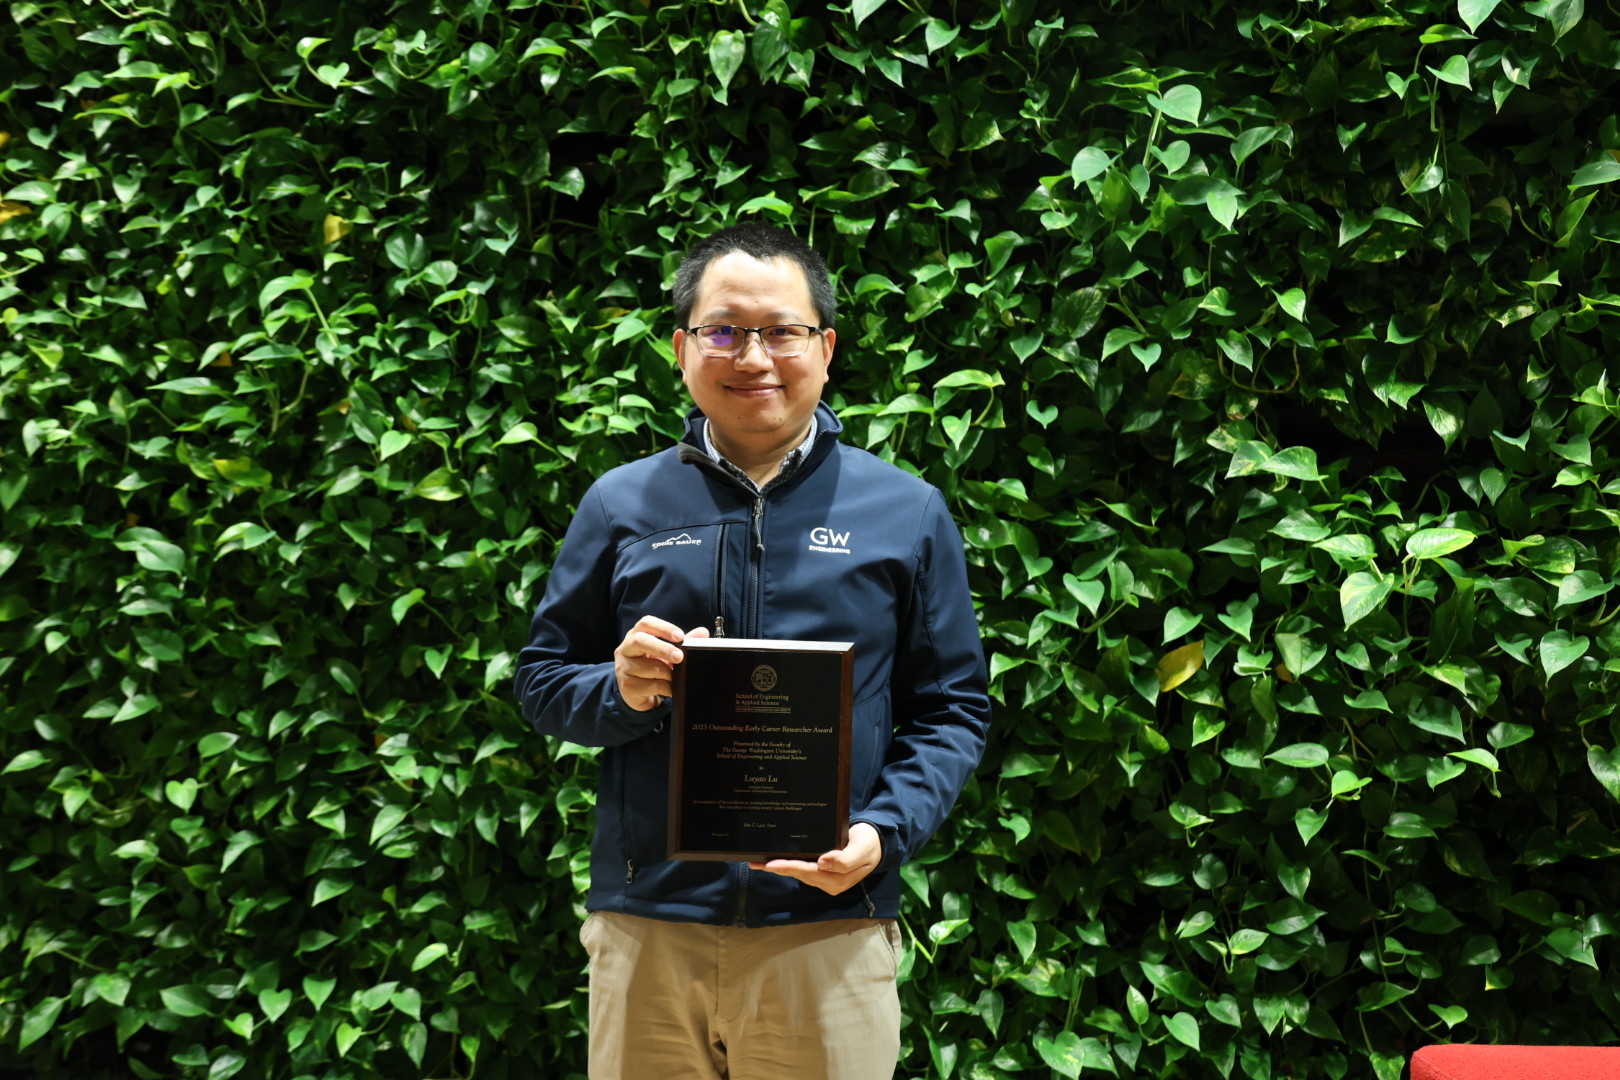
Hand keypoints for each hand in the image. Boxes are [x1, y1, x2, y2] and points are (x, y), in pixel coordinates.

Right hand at [613, 617, 708, 711]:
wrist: (637, 693)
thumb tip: (703, 632)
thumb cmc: (652, 667)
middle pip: (640, 641)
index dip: (663, 627)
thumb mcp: (666, 653)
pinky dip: (665, 687)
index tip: (680, 636)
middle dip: (663, 648)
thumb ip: (683, 642)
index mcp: (635, 635)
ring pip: (647, 667)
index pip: (646, 623)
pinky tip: (670, 688)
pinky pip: (650, 685)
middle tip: (679, 657)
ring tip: (675, 677)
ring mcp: (623, 667)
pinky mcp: (626, 685)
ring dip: (667, 673)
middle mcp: (625, 649)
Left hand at [749, 822, 881, 895]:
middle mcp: (829, 883)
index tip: (772, 864)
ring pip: (799, 874)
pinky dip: (789, 866)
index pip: (809, 871)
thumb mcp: (861, 849)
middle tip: (755, 863)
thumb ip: (845, 859)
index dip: (790, 867)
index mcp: (838, 879)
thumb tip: (823, 863)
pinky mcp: (822, 875)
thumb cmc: (868, 844)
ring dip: (779, 868)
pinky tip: (775, 862)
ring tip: (759, 862)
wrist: (875, 844)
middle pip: (799, 874)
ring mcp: (825, 880)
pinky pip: (802, 871)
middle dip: (778, 869)